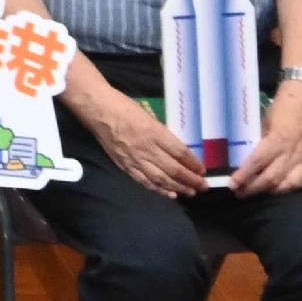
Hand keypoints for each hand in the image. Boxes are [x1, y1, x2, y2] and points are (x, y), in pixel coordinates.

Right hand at [80, 81, 204, 196]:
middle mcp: (146, 148)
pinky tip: (169, 193)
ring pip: (160, 178)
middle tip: (203, 186)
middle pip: (173, 169)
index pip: (180, 153)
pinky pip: (143, 180)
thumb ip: (162, 133)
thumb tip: (177, 149)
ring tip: (190, 192)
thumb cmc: (124, 107)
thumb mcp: (149, 115)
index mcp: (154, 132)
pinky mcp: (124, 164)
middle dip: (190, 180)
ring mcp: (134, 158)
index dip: (194, 164)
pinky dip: (158, 189)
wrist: (98, 110)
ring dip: (177, 187)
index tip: (203, 170)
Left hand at [229, 81, 301, 196]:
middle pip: (272, 178)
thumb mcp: (263, 122)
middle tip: (240, 193)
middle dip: (253, 189)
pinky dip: (296, 188)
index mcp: (278, 140)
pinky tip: (285, 187)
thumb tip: (240, 159)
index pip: (258, 162)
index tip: (232, 184)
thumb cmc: (280, 111)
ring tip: (258, 192)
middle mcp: (293, 153)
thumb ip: (257, 142)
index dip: (244, 175)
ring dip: (272, 191)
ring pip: (290, 185)